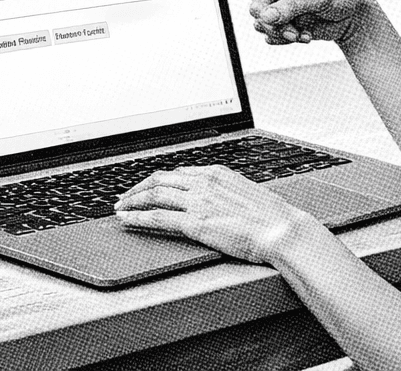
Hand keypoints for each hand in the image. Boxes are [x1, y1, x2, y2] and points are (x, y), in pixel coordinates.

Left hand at [115, 165, 313, 263]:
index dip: (157, 180)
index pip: (177, 172)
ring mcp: (198, 201)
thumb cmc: (270, 216)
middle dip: (138, 188)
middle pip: (160, 179)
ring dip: (132, 200)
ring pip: (154, 194)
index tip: (147, 187)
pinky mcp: (195, 223)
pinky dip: (138, 216)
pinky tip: (127, 219)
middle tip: (125, 197)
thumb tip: (215, 198)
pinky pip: (158, 217)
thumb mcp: (245, 192)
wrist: (280, 229)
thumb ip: (225, 191)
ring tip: (120, 208)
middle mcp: (204, 181)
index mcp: (216, 172)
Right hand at [189, 0, 383, 46]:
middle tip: (293, 29)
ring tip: (301, 34)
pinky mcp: (281, 23)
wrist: (352, 16)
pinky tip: (303, 36)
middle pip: (253, 8)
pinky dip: (285, 41)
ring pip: (260, 26)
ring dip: (280, 34)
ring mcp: (276, 6)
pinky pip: (270, 37)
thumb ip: (291, 7)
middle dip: (271, 22)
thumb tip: (264, 20)